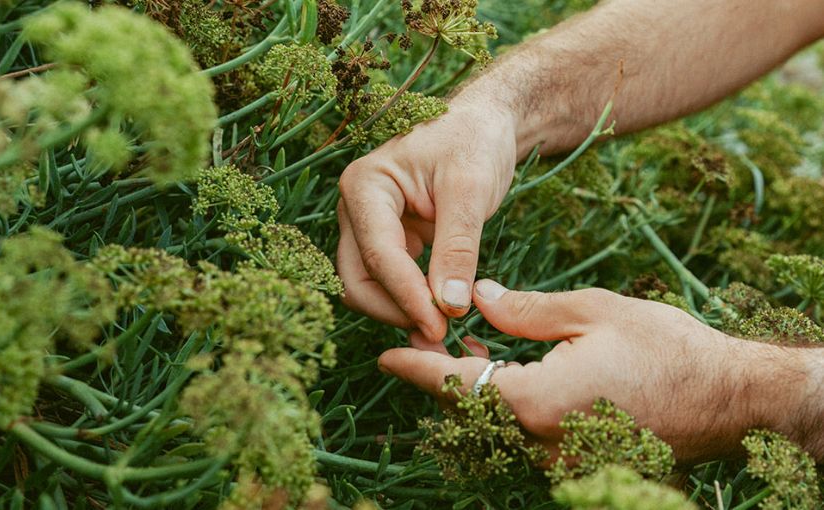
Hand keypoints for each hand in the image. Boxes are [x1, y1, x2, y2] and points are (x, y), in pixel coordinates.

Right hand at [337, 100, 516, 341]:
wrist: (484, 123)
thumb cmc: (474, 141)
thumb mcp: (471, 189)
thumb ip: (457, 247)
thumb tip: (448, 306)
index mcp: (365, 186)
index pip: (377, 255)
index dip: (406, 296)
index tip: (440, 325)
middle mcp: (357, 209)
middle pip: (357, 279)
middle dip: (394, 310)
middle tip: (439, 334)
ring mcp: (369, 227)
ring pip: (368, 287)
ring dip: (401, 312)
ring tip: (444, 330)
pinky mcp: (390, 242)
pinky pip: (391, 283)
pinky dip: (412, 303)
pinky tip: (442, 316)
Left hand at [378, 279, 806, 463]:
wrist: (730, 398)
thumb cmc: (665, 348)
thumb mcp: (591, 311)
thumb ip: (526, 311)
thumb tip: (480, 302)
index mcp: (535, 402)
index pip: (454, 384)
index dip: (415, 367)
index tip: (384, 355)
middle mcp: (540, 442)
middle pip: (469, 408)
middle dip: (443, 375)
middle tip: (426, 340)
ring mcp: (560, 459)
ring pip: (495, 422)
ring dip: (475, 388)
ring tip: (464, 349)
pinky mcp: (578, 461)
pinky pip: (525, 434)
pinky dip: (507, 403)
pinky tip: (509, 371)